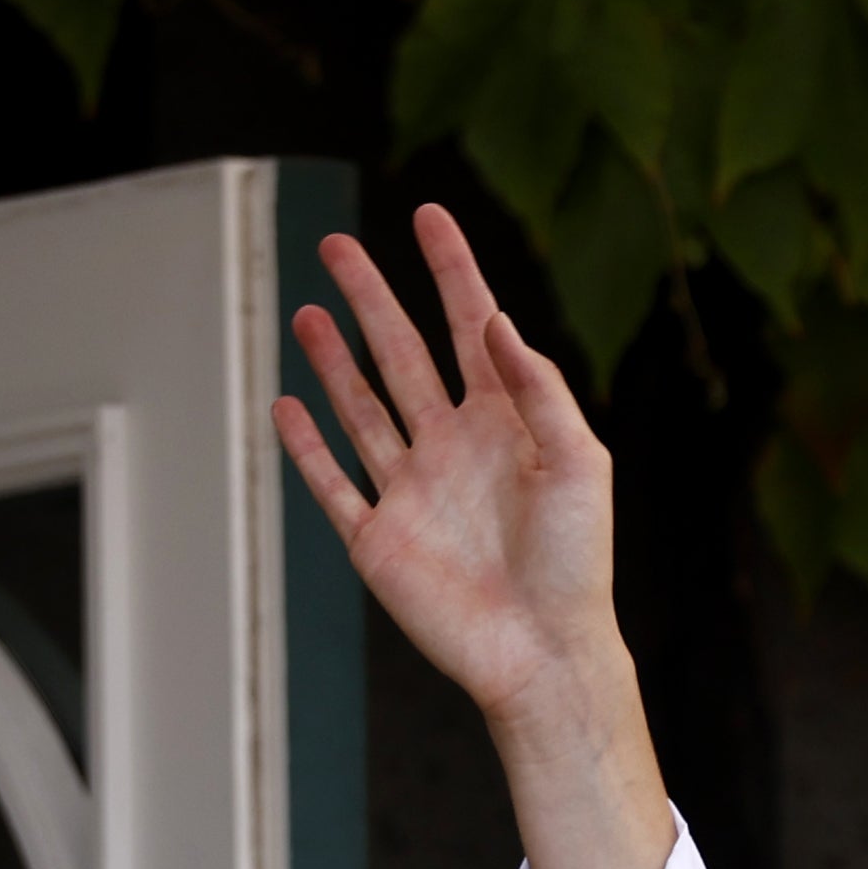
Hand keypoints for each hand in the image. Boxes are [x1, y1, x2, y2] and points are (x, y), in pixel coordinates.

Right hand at [272, 202, 678, 868]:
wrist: (543, 653)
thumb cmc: (577, 565)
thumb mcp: (579, 462)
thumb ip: (538, 388)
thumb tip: (496, 320)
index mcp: (507, 425)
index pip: (471, 327)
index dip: (451, 270)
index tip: (428, 215)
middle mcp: (454, 448)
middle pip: (402, 352)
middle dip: (372, 297)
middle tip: (337, 244)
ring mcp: (413, 491)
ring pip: (362, 408)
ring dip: (334, 359)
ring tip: (308, 310)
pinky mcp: (379, 538)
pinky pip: (335, 482)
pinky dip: (308, 445)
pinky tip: (287, 404)